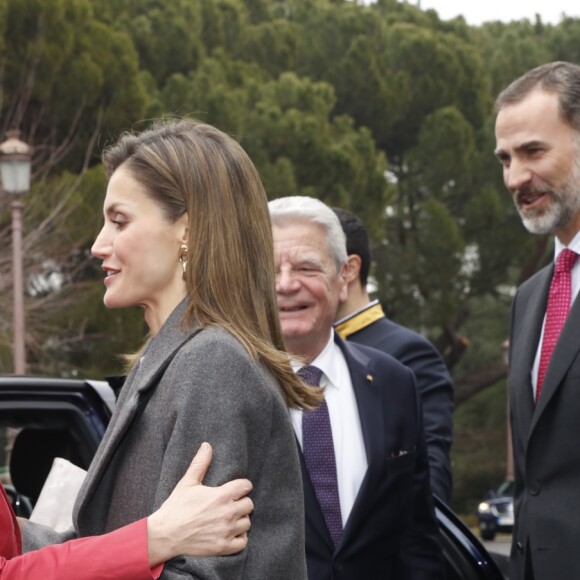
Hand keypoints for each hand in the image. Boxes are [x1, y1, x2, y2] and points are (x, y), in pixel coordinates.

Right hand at [147, 442, 252, 565]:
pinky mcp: (223, 547)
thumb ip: (200, 463)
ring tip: (230, 518)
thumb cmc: (176, 507)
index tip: (236, 489)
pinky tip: (231, 533)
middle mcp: (227, 513)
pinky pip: (242, 542)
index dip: (242, 486)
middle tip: (231, 503)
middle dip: (242, 502)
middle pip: (249, 504)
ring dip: (240, 519)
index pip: (246, 486)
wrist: (165, 535)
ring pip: (247, 523)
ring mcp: (226, 531)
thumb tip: (207, 445)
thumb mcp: (187, 482)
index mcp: (221, 495)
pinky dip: (240, 538)